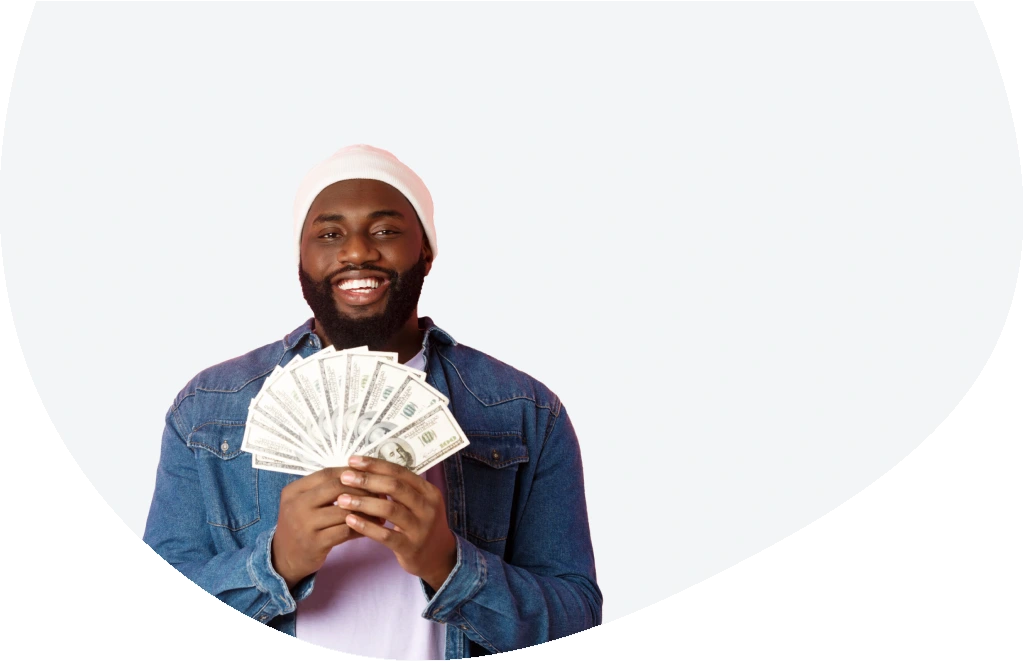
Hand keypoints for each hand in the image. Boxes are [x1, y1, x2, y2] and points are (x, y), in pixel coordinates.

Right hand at [271, 467, 384, 589]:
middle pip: (336, 488)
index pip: (327, 474)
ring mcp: (304, 525)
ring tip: (381, 512)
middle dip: (362, 489)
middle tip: (380, 492)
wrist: (283, 559)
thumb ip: (323, 489)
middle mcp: (297, 505)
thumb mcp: (303, 503)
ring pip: (343, 511)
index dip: (351, 473)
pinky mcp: (315, 544)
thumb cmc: (300, 525)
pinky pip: (345, 531)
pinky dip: (362, 528)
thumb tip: (360, 474)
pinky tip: (372, 528)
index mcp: (294, 490)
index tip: (369, 476)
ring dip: (366, 510)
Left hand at [338, 455, 455, 590]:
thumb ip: (400, 489)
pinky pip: (385, 535)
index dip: (376, 465)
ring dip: (363, 502)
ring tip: (342, 499)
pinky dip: (366, 526)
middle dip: (367, 480)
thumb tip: (368, 470)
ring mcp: (420, 528)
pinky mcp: (410, 547)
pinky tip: (350, 520)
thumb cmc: (421, 524)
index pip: (400, 472)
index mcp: (428, 491)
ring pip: (390, 509)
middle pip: (395, 487)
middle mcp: (427, 507)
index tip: (353, 460)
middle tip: (345, 477)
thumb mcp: (420, 503)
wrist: (440, 557)